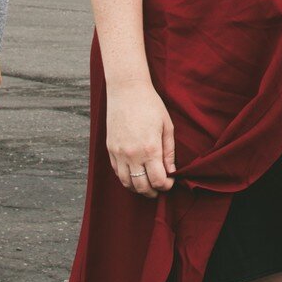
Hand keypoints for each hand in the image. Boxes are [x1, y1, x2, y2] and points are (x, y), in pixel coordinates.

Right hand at [105, 80, 175, 197]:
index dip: (166, 186)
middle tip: (159, 188)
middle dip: (153, 191)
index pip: (158, 181)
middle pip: (142, 186)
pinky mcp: (110, 148)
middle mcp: (133, 154)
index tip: (170, 182)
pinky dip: (126, 178)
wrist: (127, 90)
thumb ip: (169, 152)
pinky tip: (134, 174)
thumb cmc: (150, 105)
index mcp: (150, 149)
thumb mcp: (167, 126)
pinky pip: (117, 172)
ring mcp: (119, 152)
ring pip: (127, 182)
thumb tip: (171, 171)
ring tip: (147, 184)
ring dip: (138, 188)